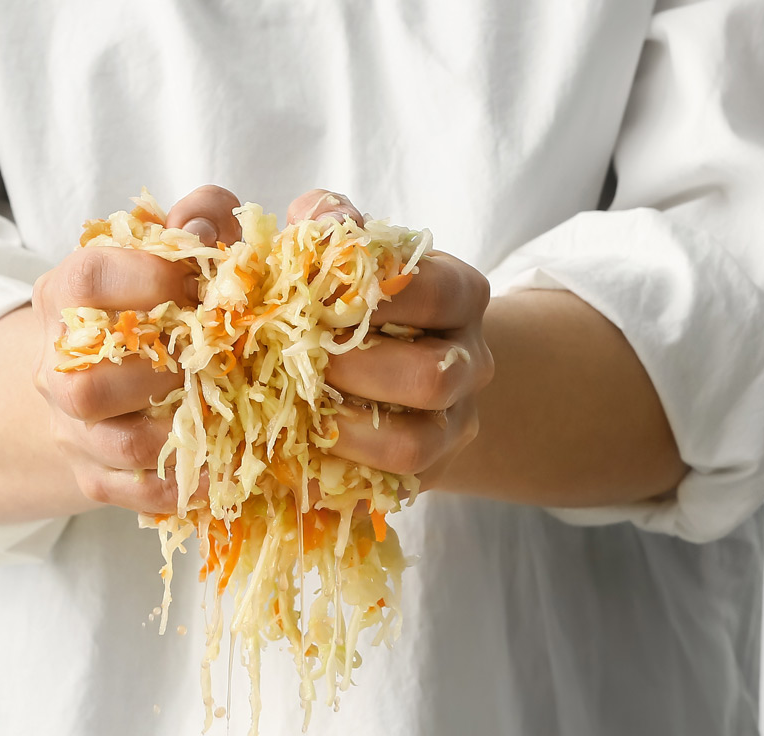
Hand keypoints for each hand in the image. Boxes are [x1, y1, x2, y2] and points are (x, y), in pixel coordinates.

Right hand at [32, 185, 244, 514]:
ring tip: (234, 410)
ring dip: (184, 429)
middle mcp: (55, 367)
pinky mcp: (95, 476)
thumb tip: (204, 223)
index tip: (196, 278)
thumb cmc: (149, 300)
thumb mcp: (168, 245)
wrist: (93, 376)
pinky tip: (234, 467)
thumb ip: (198, 217)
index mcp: (62, 298)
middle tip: (218, 355)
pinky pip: (140, 493)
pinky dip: (191, 485)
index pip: (84, 283)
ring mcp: (72, 429)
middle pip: (87, 381)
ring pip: (119, 442)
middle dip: (163, 369)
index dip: (144, 278)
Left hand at [287, 190, 496, 487]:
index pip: (438, 291)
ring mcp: (452, 425)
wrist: (392, 366)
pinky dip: (335, 473)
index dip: (376, 295)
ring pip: (414, 445)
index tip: (317, 294)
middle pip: (432, 377)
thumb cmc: (358, 295)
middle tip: (302, 360)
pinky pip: (383, 487)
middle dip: (357, 371)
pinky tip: (294, 455)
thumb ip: (331, 221)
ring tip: (298, 412)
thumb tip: (307, 220)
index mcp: (460, 295)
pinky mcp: (424, 475)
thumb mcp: (352, 245)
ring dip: (346, 430)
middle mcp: (469, 363)